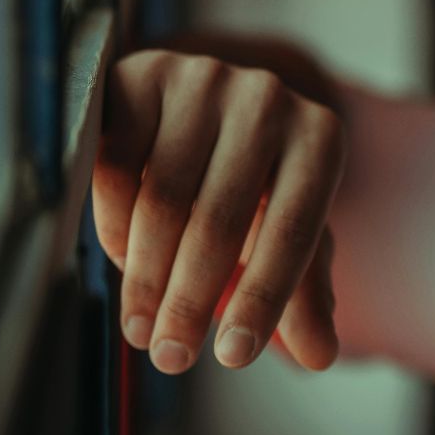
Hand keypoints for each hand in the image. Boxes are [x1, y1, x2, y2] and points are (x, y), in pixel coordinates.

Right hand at [92, 50, 344, 373]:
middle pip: (220, 221)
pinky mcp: (143, 75)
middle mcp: (269, 99)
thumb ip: (305, 293)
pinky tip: (122, 260)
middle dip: (190, 300)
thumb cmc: (258, 184)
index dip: (265, 299)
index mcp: (320, 139)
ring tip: (142, 327)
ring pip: (163, 199)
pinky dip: (114, 224)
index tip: (233, 357)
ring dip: (146, 275)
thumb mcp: (289, 231)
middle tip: (171, 359)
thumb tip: (320, 357)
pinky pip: (117, 166)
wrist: (208, 106)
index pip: (294, 232)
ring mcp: (204, 79)